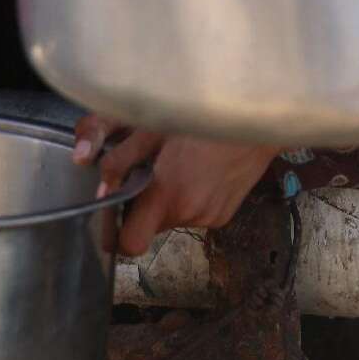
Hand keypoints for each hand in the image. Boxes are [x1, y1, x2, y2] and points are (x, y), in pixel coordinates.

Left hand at [74, 114, 282, 256]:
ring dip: (170, 201)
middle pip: (151, 228)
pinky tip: (202, 172)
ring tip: (181, 167)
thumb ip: (121, 161)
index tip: (114, 214)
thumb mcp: (153, 129)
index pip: (129, 244)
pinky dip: (192, 198)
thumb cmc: (204, 116)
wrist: (258, 120)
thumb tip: (100, 187)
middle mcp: (190, 213)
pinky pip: (196, 214)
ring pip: (174, 219)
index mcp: (167, 194)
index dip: (116, 235)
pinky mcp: (225, 215)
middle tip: (150, 174)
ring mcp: (211, 217)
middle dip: (145, 206)